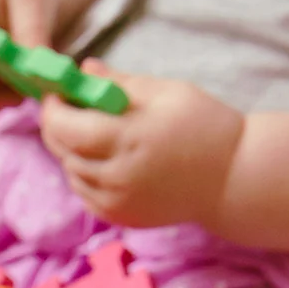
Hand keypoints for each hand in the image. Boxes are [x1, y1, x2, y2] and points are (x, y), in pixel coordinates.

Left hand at [39, 62, 245, 228]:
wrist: (234, 178)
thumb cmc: (205, 126)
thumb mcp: (166, 92)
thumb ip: (118, 83)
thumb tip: (83, 70)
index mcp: (129, 139)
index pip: (64, 127)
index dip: (53, 108)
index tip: (58, 93)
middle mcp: (117, 176)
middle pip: (62, 150)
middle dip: (58, 127)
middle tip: (70, 108)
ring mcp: (117, 202)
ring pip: (71, 172)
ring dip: (72, 151)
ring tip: (96, 132)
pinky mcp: (120, 217)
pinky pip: (84, 193)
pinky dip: (85, 174)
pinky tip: (106, 158)